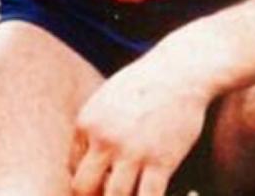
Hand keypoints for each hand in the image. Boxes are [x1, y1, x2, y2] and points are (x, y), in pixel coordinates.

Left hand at [69, 50, 210, 195]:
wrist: (180, 71)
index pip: (73, 166)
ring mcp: (132, 151)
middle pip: (82, 188)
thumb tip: (91, 156)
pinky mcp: (161, 161)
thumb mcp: (108, 98)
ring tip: (130, 195)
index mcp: (88, 123)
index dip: (89, 179)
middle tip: (109, 195)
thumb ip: (95, 126)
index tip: (106, 179)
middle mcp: (104, 139)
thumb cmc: (146, 85)